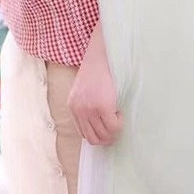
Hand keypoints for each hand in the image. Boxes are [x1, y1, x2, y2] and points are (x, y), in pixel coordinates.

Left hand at [68, 23, 122, 145]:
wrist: (102, 54)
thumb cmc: (97, 70)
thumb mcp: (85, 90)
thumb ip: (87, 107)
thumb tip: (99, 129)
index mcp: (72, 107)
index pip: (84, 134)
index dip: (98, 133)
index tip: (107, 126)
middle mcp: (78, 110)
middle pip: (94, 139)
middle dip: (107, 137)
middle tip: (116, 124)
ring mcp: (90, 109)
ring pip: (105, 136)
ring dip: (114, 130)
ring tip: (117, 115)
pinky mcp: (103, 106)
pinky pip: (114, 127)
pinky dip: (120, 123)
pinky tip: (120, 111)